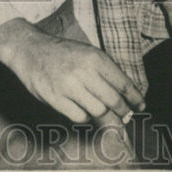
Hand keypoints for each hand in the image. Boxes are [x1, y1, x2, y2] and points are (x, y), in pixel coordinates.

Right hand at [3, 24, 145, 125]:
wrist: (30, 50)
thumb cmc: (64, 54)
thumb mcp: (88, 53)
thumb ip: (105, 73)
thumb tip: (126, 98)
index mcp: (96, 58)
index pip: (123, 83)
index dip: (134, 98)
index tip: (141, 106)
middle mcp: (84, 71)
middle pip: (113, 101)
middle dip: (123, 113)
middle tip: (126, 118)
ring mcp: (68, 86)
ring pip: (98, 112)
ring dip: (106, 119)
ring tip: (110, 120)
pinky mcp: (55, 98)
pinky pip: (79, 117)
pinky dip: (85, 118)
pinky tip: (85, 113)